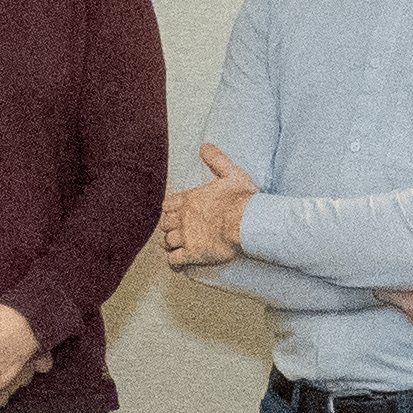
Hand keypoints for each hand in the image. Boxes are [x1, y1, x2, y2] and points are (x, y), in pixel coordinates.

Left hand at [157, 144, 260, 273]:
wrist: (247, 222)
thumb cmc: (242, 199)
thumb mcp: (231, 172)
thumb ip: (216, 159)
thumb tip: (205, 146)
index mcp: (190, 199)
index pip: (168, 204)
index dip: (170, 210)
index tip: (174, 213)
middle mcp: (183, 217)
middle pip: (165, 224)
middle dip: (168, 227)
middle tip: (176, 231)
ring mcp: (186, 236)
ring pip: (167, 241)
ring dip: (170, 244)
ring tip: (175, 247)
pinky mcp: (192, 253)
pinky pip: (174, 260)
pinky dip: (174, 263)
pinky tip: (178, 265)